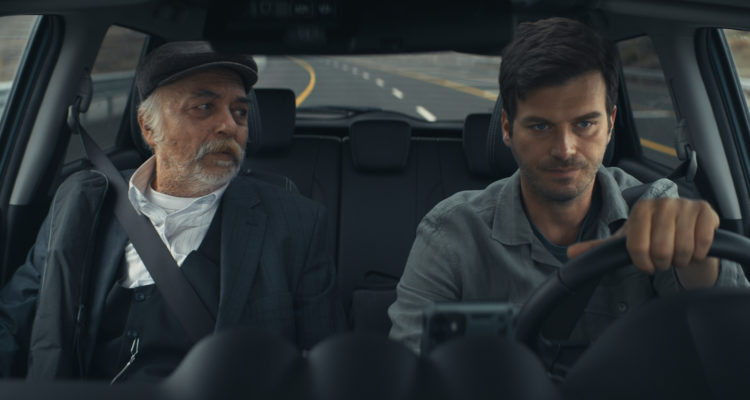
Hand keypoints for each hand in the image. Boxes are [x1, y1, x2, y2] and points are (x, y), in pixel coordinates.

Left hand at [568, 198, 719, 287]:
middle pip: (661, 250)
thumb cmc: (654, 239)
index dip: (643, 263)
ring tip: (679, 253)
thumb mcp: (626, 243)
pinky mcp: (707, 211)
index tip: (647, 263)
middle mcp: (663, 202)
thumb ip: (599, 247)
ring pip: (682, 249)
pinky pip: (702, 244)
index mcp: (641, 208)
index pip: (637, 248)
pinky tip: (695, 248)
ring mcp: (686, 205)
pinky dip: (698, 254)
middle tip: (665, 259)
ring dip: (681, 259)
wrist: (687, 236)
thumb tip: (569, 252)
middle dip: (664, 263)